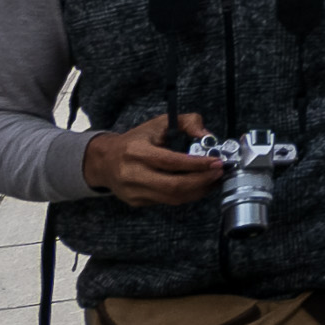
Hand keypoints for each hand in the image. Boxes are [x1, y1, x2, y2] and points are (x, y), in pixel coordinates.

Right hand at [79, 115, 224, 207]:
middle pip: (172, 186)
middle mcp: (132, 175)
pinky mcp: (137, 202)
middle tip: (219, 172)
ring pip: (172, 198)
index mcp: (136, 152)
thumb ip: (187, 122)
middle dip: (201, 181)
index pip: (171, 162)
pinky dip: (187, 195)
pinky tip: (200, 185)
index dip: (196, 164)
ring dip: (198, 190)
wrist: (104, 161)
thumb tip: (207, 135)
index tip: (216, 162)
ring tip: (214, 180)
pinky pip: (167, 201)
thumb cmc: (135, 140)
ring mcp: (133, 192)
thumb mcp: (159, 123)